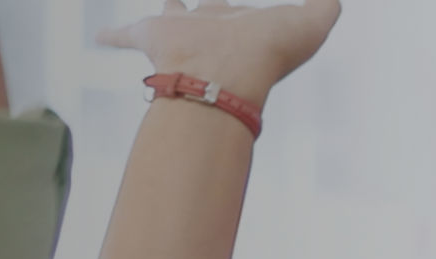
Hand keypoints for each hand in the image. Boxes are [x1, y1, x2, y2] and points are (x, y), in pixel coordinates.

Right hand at [95, 0, 340, 105]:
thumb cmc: (267, 54)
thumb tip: (337, 0)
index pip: (240, 14)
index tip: (238, 12)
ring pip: (168, 17)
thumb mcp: (312, 25)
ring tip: (158, 15)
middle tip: (193, 6)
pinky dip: (112, 37)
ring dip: (164, 14)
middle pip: (206, 13)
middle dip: (206, 10)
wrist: (225, 75)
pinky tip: (98, 37)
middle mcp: (210, 30)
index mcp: (241, 27)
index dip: (240, 12)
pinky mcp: (150, 36)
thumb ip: (326, 7)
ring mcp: (179, 34)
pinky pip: (125, 35)